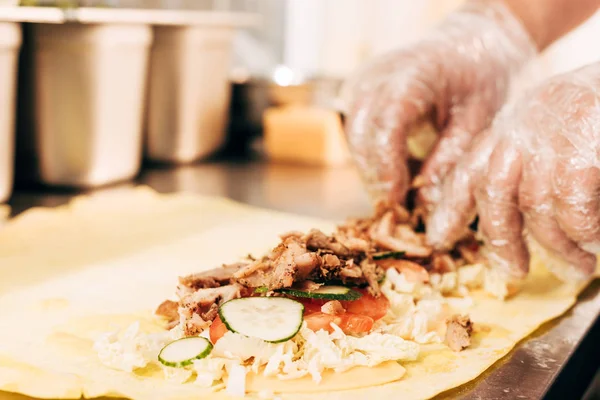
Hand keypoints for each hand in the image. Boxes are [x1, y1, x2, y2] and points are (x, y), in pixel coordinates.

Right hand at [341, 0, 534, 208]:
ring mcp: (361, 82)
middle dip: (376, 177)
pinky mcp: (356, 92)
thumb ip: (449, 162)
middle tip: (398, 210)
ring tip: (401, 194)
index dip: (387, 170)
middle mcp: (376, 76)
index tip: (397, 204)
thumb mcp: (478, 122)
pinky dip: (373, 157)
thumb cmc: (480, 79)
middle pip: (361, 135)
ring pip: (354, 138)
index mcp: (411, 75)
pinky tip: (397, 172)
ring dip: (373, 170)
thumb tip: (422, 205)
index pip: (385, 127)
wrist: (468, 45)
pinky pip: (357, 133)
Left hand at [428, 62, 599, 281]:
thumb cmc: (594, 106)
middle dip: (501, 242)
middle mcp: (518, 133)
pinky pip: (573, 210)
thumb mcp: (550, 126)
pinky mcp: (577, 154)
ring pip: (536, 211)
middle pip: (493, 197)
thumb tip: (523, 217)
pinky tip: (595, 243)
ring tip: (575, 268)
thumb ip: (528, 163)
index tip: (438, 238)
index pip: (467, 172)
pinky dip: (585, 232)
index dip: (450, 208)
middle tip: (513, 272)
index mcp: (508, 129)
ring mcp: (546, 142)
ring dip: (558, 249)